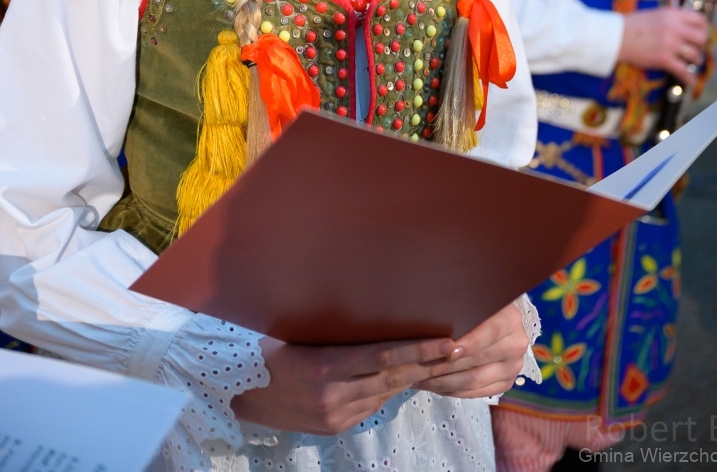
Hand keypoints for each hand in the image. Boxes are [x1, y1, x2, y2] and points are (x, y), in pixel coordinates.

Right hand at [233, 335, 455, 434]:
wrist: (234, 391)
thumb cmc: (266, 345)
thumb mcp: (299, 332)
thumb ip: (335, 330)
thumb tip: (374, 311)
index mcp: (325, 368)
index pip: (384, 358)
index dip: (419, 351)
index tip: (448, 342)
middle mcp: (334, 396)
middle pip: (392, 377)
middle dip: (428, 364)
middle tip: (460, 349)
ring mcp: (334, 415)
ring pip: (383, 392)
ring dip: (411, 376)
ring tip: (439, 357)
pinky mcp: (332, 426)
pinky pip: (369, 404)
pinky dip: (386, 388)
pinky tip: (402, 375)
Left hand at [412, 302, 528, 398]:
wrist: (495, 318)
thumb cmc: (475, 304)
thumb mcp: (470, 298)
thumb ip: (459, 306)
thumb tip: (435, 318)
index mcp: (511, 319)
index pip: (489, 333)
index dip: (468, 343)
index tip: (447, 350)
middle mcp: (517, 344)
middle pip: (479, 359)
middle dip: (447, 365)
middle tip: (420, 367)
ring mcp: (514, 367)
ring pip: (475, 380)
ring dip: (446, 382)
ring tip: (422, 379)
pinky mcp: (506, 383)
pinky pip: (477, 393)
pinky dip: (454, 391)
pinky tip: (435, 386)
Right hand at [618, 7, 709, 84]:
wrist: (616, 36)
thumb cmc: (632, 24)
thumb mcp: (655, 13)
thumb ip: (672, 18)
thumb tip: (686, 26)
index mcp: (672, 14)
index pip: (700, 20)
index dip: (704, 28)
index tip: (702, 33)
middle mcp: (674, 28)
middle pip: (702, 38)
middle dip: (702, 45)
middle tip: (697, 48)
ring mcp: (670, 44)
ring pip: (695, 55)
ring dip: (696, 60)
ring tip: (692, 62)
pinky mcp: (664, 59)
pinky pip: (683, 71)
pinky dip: (689, 77)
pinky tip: (690, 80)